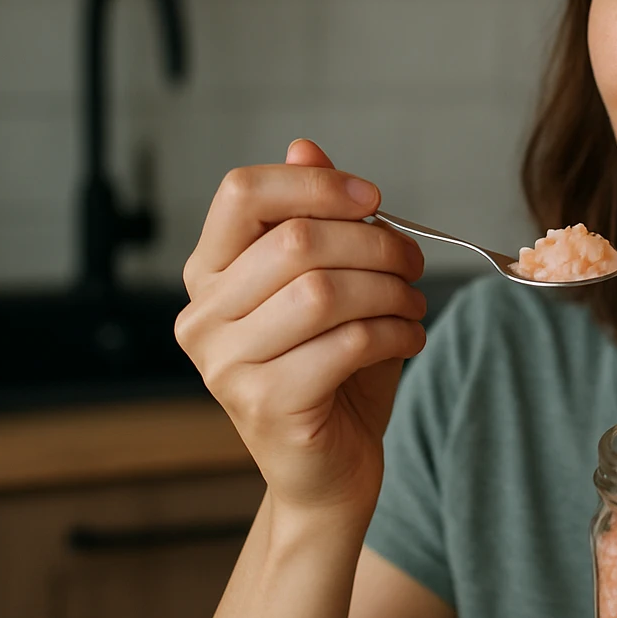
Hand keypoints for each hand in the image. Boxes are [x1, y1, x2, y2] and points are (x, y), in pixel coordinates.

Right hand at [175, 139, 426, 524]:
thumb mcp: (329, 283)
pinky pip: (346, 344)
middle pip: (295, 241)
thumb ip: (315, 219)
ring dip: (390, 291)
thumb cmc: (332, 369)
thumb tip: (305, 146)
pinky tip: (409, 338)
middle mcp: (202, 317)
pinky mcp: (265, 406)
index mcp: (209, 274)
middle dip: (375, 244)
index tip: (372, 198)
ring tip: (414, 304)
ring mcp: (225, 366)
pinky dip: (395, 333)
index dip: (316, 184)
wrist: (330, 471)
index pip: (241, 193)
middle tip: (414, 264)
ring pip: (323, 292)